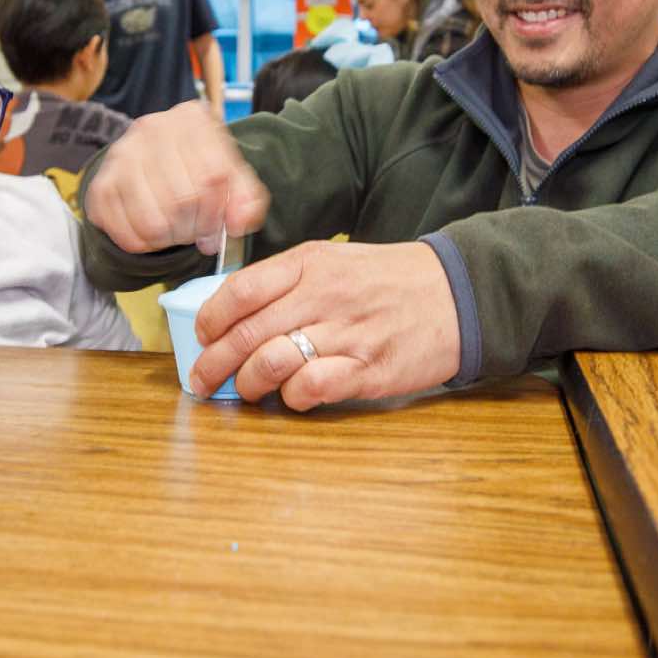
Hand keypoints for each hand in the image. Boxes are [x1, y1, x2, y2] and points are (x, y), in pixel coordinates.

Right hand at [81, 100, 266, 255]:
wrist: (154, 158)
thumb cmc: (199, 168)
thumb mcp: (232, 176)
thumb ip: (247, 199)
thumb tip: (239, 223)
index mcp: (192, 119)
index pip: (212, 175)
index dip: (217, 213)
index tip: (217, 228)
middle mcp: (152, 128)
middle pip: (181, 200)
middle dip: (194, 228)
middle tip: (195, 232)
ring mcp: (122, 154)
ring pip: (151, 221)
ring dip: (169, 239)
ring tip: (174, 233)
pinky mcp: (100, 183)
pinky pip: (124, 232)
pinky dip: (142, 244)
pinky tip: (152, 234)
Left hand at [190, 239, 461, 409]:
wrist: (456, 293)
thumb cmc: (388, 280)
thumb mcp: (335, 261)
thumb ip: (288, 281)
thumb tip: (234, 313)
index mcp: (310, 263)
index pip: (241, 291)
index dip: (211, 319)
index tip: (202, 336)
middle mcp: (323, 295)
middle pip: (246, 333)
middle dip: (213, 363)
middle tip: (202, 379)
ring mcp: (346, 333)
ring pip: (269, 362)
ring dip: (247, 383)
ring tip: (246, 390)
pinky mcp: (368, 369)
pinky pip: (310, 387)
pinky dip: (291, 397)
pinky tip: (292, 396)